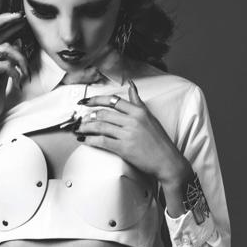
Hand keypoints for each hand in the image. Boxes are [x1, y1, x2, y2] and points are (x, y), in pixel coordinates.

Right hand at [0, 12, 30, 119]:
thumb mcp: (2, 75)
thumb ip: (7, 60)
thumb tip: (18, 43)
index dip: (1, 20)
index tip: (16, 16)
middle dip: (6, 21)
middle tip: (22, 19)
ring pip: (4, 48)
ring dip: (21, 59)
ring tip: (26, 73)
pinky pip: (5, 64)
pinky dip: (16, 73)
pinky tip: (18, 83)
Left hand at [75, 79, 191, 184]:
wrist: (167, 161)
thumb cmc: (159, 141)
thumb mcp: (150, 117)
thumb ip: (138, 101)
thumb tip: (131, 85)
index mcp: (139, 111)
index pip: (113, 100)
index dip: (95, 100)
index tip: (85, 102)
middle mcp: (133, 120)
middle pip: (104, 113)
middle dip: (88, 116)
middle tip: (80, 119)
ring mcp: (128, 134)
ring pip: (101, 126)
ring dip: (86, 127)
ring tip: (78, 129)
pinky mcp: (124, 148)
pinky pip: (102, 141)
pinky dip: (90, 140)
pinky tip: (84, 140)